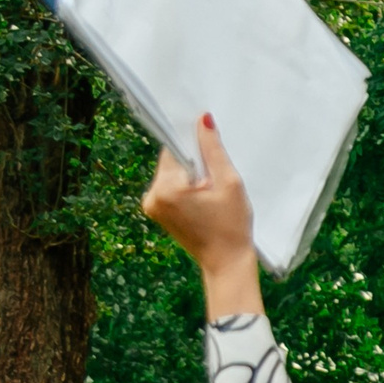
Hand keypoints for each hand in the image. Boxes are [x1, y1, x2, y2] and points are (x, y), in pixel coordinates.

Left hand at [141, 115, 262, 317]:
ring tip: (210, 196)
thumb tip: (202, 119)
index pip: (174, 148)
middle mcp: (151, 195)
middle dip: (194, 165)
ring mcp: (150, 205)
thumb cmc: (233, 227)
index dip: (193, 146)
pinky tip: (202, 202)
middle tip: (215, 184)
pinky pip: (169, 187)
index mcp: (167, 187)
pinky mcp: (155, 211)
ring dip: (190, 177)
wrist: (227, 263)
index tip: (208, 152)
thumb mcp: (229, 184)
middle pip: (172, 161)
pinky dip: (185, 188)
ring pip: (171, 173)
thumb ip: (213, 149)